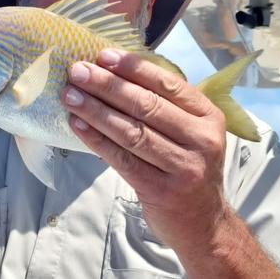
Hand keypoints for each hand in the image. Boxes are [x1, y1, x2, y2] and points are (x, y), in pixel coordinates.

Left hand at [61, 48, 227, 248]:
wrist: (202, 223)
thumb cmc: (188, 169)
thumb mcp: (191, 134)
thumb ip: (166, 108)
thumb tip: (114, 76)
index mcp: (209, 117)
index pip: (168, 84)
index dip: (134, 68)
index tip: (103, 56)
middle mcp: (202, 139)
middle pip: (147, 105)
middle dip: (107, 85)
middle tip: (77, 71)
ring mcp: (184, 166)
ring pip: (132, 131)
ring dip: (96, 110)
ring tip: (70, 95)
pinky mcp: (161, 190)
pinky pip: (122, 159)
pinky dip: (97, 140)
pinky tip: (78, 125)